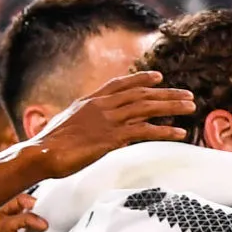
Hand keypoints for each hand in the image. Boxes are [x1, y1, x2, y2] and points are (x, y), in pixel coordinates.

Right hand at [28, 72, 194, 178]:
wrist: (40, 154)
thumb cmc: (49, 145)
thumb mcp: (66, 125)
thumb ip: (81, 120)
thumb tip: (87, 124)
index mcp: (90, 100)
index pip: (120, 85)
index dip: (141, 79)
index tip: (159, 77)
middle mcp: (102, 106)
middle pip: (141, 94)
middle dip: (167, 94)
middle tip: (188, 95)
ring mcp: (108, 120)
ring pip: (147, 108)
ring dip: (172, 107)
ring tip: (191, 108)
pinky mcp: (112, 138)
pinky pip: (145, 131)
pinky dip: (164, 131)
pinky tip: (180, 133)